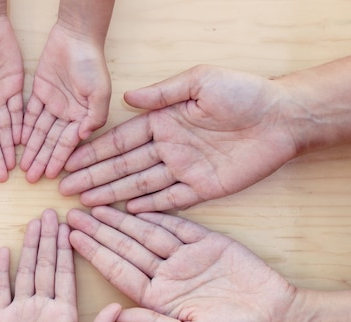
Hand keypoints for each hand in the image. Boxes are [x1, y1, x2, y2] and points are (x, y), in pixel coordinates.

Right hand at [0, 209, 120, 321]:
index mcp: (63, 313)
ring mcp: (21, 311)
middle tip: (49, 212)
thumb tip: (119, 309)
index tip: (67, 224)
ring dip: (27, 248)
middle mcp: (43, 307)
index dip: (65, 248)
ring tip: (30, 223)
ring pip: (24, 272)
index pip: (64, 273)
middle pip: (45, 265)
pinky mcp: (0, 320)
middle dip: (47, 239)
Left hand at [20, 23, 110, 182]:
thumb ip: (95, 116)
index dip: (58, 159)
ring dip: (31, 149)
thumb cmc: (91, 64)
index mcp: (82, 116)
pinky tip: (18, 142)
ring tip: (22, 166)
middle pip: (50, 141)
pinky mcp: (39, 92)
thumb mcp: (100, 91)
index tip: (49, 175)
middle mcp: (67, 114)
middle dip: (41, 159)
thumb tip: (85, 136)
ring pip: (38, 131)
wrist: (76, 37)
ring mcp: (53, 103)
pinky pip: (29, 114)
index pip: (67, 142)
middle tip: (30, 178)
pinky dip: (23, 128)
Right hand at [60, 65, 297, 210]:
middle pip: (123, 166)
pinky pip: (170, 200)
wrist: (282, 116)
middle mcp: (169, 148)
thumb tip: (126, 99)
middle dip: (94, 177)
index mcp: (164, 122)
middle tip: (67, 190)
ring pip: (140, 184)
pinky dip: (150, 207)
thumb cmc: (243, 93)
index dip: (95, 152)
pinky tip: (128, 212)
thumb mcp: (198, 82)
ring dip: (113, 194)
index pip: (121, 141)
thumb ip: (162, 94)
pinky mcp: (203, 188)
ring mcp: (184, 170)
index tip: (70, 162)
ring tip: (87, 203)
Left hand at [67, 206, 296, 321]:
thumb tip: (116, 318)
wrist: (276, 319)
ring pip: (147, 232)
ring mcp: (185, 257)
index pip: (118, 271)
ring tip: (97, 204)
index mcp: (157, 298)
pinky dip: (158, 213)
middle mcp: (166, 274)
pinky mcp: (207, 242)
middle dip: (98, 231)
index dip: (94, 253)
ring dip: (122, 218)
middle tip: (73, 214)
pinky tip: (135, 203)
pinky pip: (178, 224)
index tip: (71, 239)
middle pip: (126, 248)